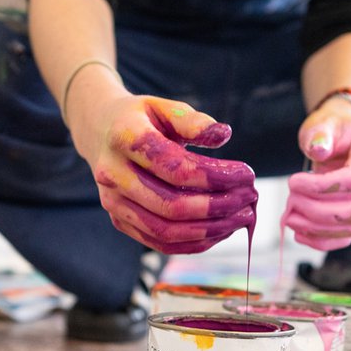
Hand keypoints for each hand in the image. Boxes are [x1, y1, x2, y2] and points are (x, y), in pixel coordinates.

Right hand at [75, 96, 257, 253]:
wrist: (99, 131)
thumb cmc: (142, 119)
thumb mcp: (165, 107)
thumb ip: (193, 121)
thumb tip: (224, 135)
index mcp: (124, 139)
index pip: (175, 168)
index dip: (215, 175)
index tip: (247, 173)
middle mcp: (113, 174)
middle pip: (171, 205)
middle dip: (218, 206)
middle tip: (250, 198)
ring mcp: (112, 202)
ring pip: (165, 230)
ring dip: (210, 229)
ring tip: (242, 217)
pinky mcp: (119, 221)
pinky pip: (159, 243)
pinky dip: (194, 243)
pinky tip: (221, 230)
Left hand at [282, 97, 350, 250]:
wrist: (341, 138)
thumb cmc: (332, 129)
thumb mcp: (324, 122)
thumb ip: (320, 133)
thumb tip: (318, 150)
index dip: (324, 186)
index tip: (293, 182)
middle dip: (320, 211)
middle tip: (290, 202)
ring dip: (318, 228)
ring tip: (289, 218)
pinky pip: (348, 237)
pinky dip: (322, 240)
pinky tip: (299, 233)